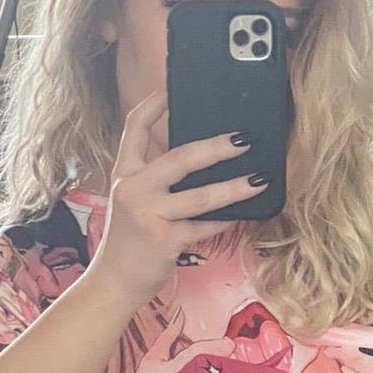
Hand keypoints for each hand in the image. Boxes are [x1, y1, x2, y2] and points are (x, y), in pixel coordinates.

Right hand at [91, 88, 266, 306]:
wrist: (113, 283)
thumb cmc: (129, 243)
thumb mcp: (132, 203)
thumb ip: (155, 181)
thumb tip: (200, 161)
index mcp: (124, 174)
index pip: (134, 128)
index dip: (154, 105)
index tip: (172, 88)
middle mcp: (133, 190)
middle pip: (180, 158)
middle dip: (216, 147)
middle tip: (243, 139)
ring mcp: (148, 215)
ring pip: (201, 196)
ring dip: (235, 187)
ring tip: (259, 179)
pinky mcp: (164, 241)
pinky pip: (204, 227)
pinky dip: (225, 221)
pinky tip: (242, 214)